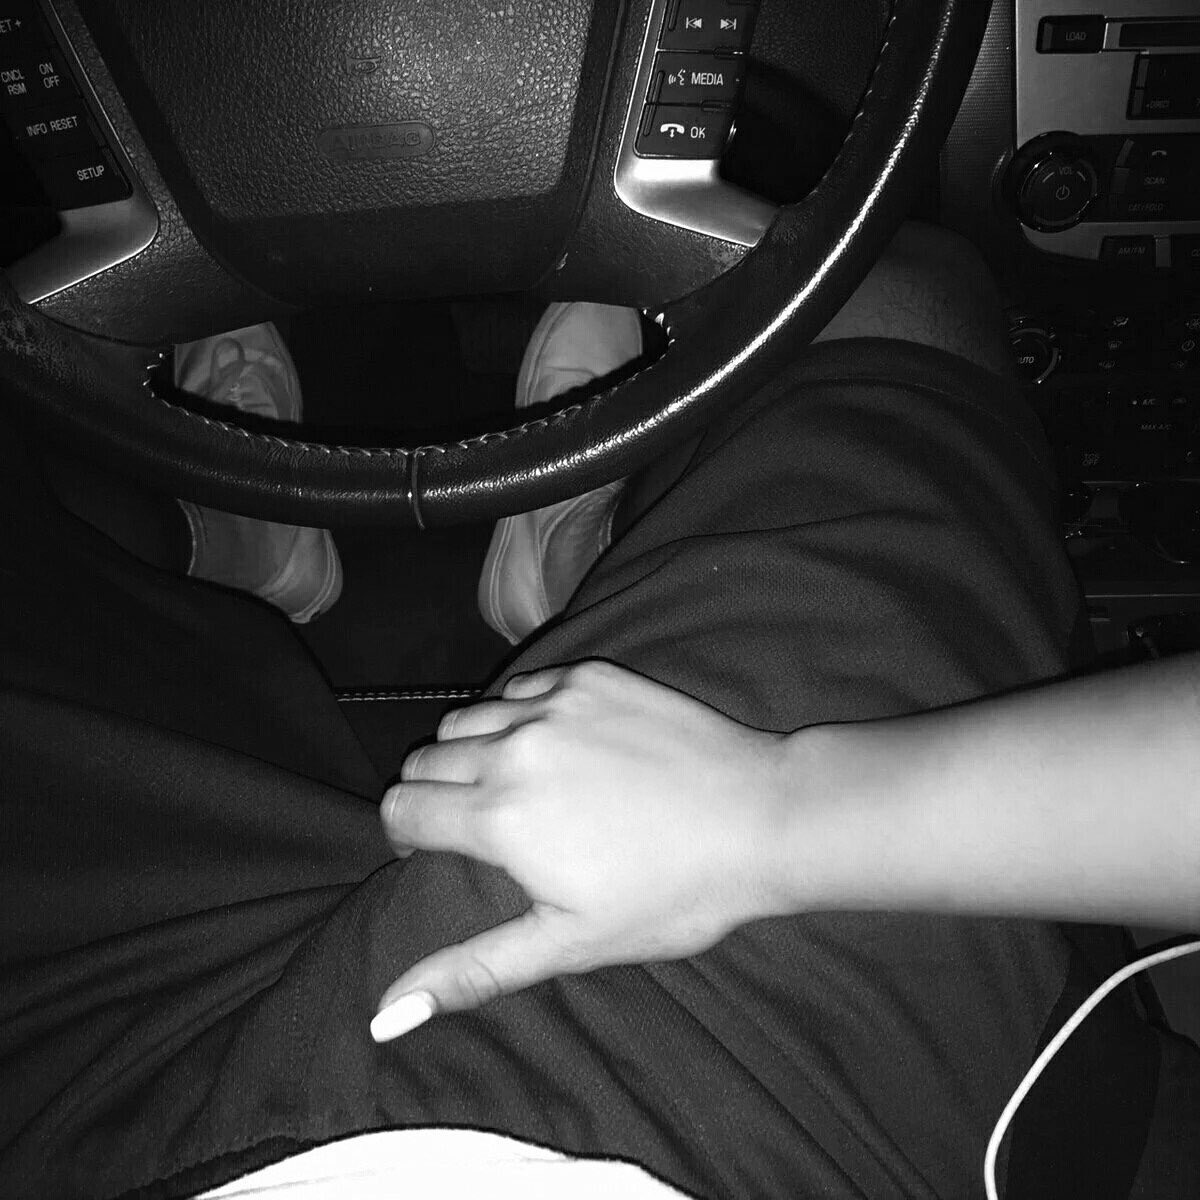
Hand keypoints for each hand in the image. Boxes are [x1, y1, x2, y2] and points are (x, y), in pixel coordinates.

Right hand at [372, 659, 791, 1040]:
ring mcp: (552, 704)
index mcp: (500, 817)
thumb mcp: (570, 944)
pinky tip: (556, 745)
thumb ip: (472, 970)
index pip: (401, 808)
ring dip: (470, 749)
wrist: (760, 817)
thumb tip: (386, 1014)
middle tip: (477, 824)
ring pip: (465, 718)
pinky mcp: (589, 676)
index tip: (432, 852)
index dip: (406, 837)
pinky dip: (518, 714)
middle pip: (424, 759)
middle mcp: (514, 748)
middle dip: (433, 794)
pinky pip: (519, 687)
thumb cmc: (672, 894)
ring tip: (513, 782)